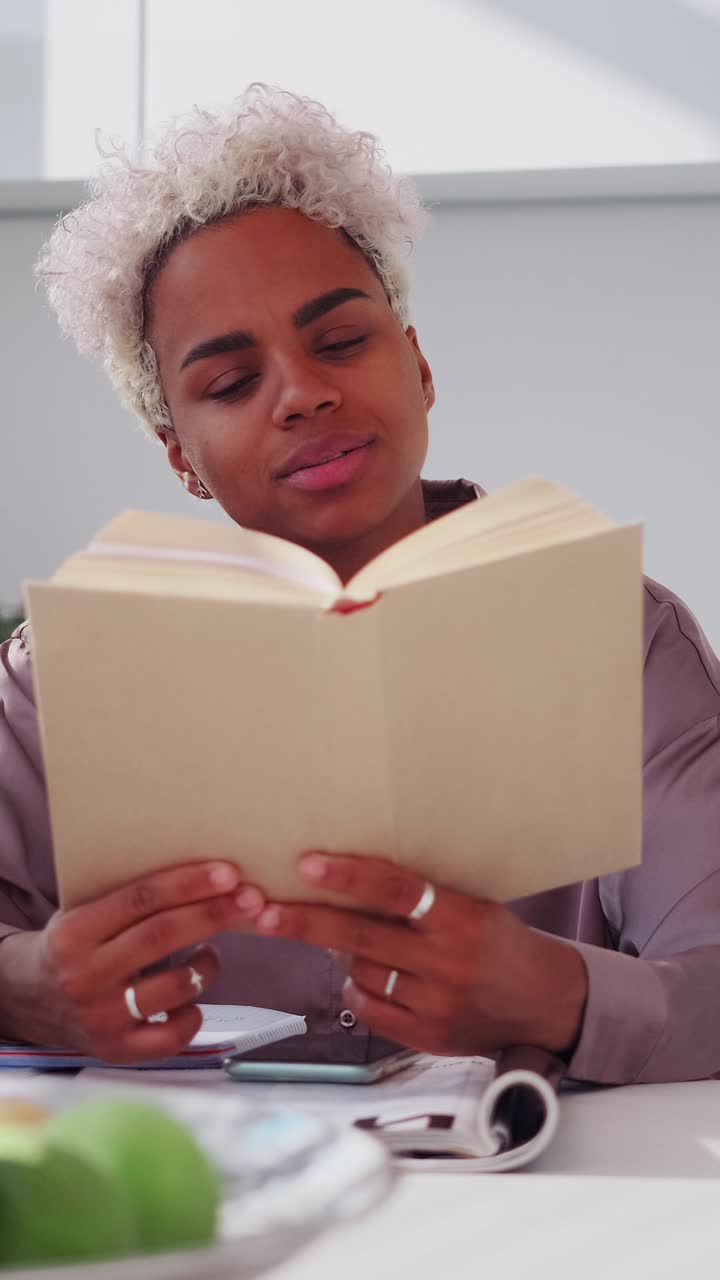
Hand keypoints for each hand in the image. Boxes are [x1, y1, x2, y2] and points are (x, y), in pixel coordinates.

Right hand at [0, 862, 264, 1063]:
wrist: (25, 999)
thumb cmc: (71, 945)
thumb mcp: (82, 913)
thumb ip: (127, 902)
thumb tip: (203, 877)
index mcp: (76, 932)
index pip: (140, 900)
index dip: (188, 884)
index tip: (228, 873)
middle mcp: (85, 975)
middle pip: (162, 937)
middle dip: (213, 915)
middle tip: (250, 900)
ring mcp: (101, 1017)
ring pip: (173, 987)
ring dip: (206, 966)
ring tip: (211, 954)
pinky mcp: (115, 1050)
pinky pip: (169, 1038)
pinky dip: (191, 1017)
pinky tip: (191, 1000)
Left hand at [257, 852, 587, 1056]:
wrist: (544, 1001)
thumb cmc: (499, 942)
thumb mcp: (472, 905)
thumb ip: (420, 900)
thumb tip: (347, 883)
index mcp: (460, 918)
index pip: (395, 889)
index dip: (349, 875)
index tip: (307, 864)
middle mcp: (447, 961)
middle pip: (360, 937)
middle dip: (306, 922)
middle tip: (264, 911)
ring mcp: (436, 1004)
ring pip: (360, 973)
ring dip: (346, 956)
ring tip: (360, 945)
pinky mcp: (427, 1038)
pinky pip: (369, 1008)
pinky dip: (359, 990)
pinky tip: (373, 978)